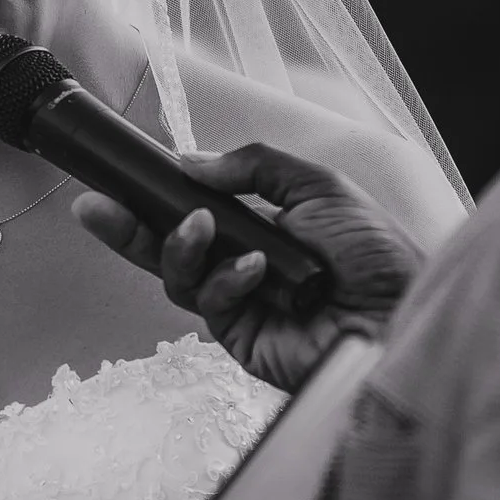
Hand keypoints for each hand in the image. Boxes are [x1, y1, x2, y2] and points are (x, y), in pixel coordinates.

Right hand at [72, 143, 422, 391]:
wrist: (403, 316)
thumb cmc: (377, 255)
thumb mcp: (318, 188)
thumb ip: (254, 168)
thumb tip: (192, 162)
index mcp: (261, 224)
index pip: (194, 206)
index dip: (156, 194)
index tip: (122, 176)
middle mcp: (243, 261)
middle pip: (168, 244)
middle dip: (128, 226)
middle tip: (95, 207)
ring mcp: (240, 301)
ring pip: (179, 275)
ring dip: (180, 246)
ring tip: (199, 227)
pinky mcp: (242, 336)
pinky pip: (209, 303)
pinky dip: (224, 279)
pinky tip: (253, 268)